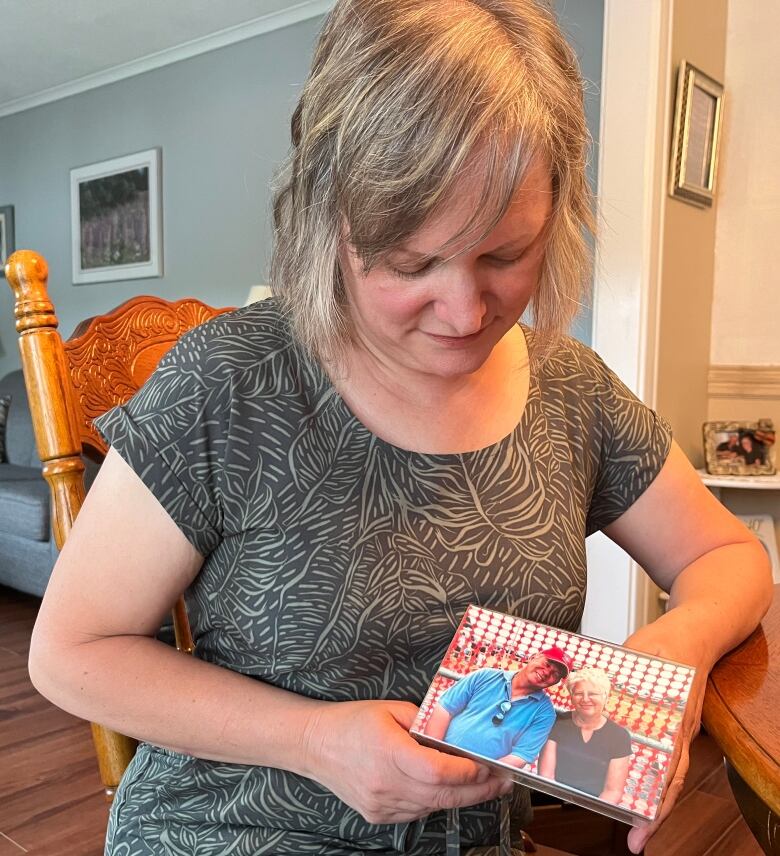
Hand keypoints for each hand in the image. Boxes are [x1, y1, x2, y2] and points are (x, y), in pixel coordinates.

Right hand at [301, 699, 511, 823]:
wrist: (314, 744)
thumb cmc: (352, 721)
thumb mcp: (391, 709)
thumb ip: (425, 721)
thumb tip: (454, 732)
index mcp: (389, 753)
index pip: (438, 772)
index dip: (468, 772)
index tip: (489, 766)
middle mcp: (386, 785)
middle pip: (442, 795)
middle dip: (479, 789)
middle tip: (504, 781)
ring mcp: (382, 804)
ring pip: (433, 806)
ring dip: (461, 797)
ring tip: (485, 785)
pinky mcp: (379, 815)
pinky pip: (417, 811)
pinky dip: (436, 800)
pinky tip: (449, 788)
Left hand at [621, 621, 710, 853]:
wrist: (697, 631)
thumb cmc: (667, 642)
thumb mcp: (634, 656)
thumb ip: (609, 676)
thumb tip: (581, 694)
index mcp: (671, 719)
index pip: (665, 770)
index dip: (653, 802)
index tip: (639, 828)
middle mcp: (680, 731)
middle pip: (670, 782)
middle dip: (655, 814)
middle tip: (637, 839)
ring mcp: (681, 730)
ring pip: (671, 774)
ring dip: (655, 799)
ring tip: (636, 824)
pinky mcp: (677, 725)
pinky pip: (670, 757)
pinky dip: (656, 774)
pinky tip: (637, 782)